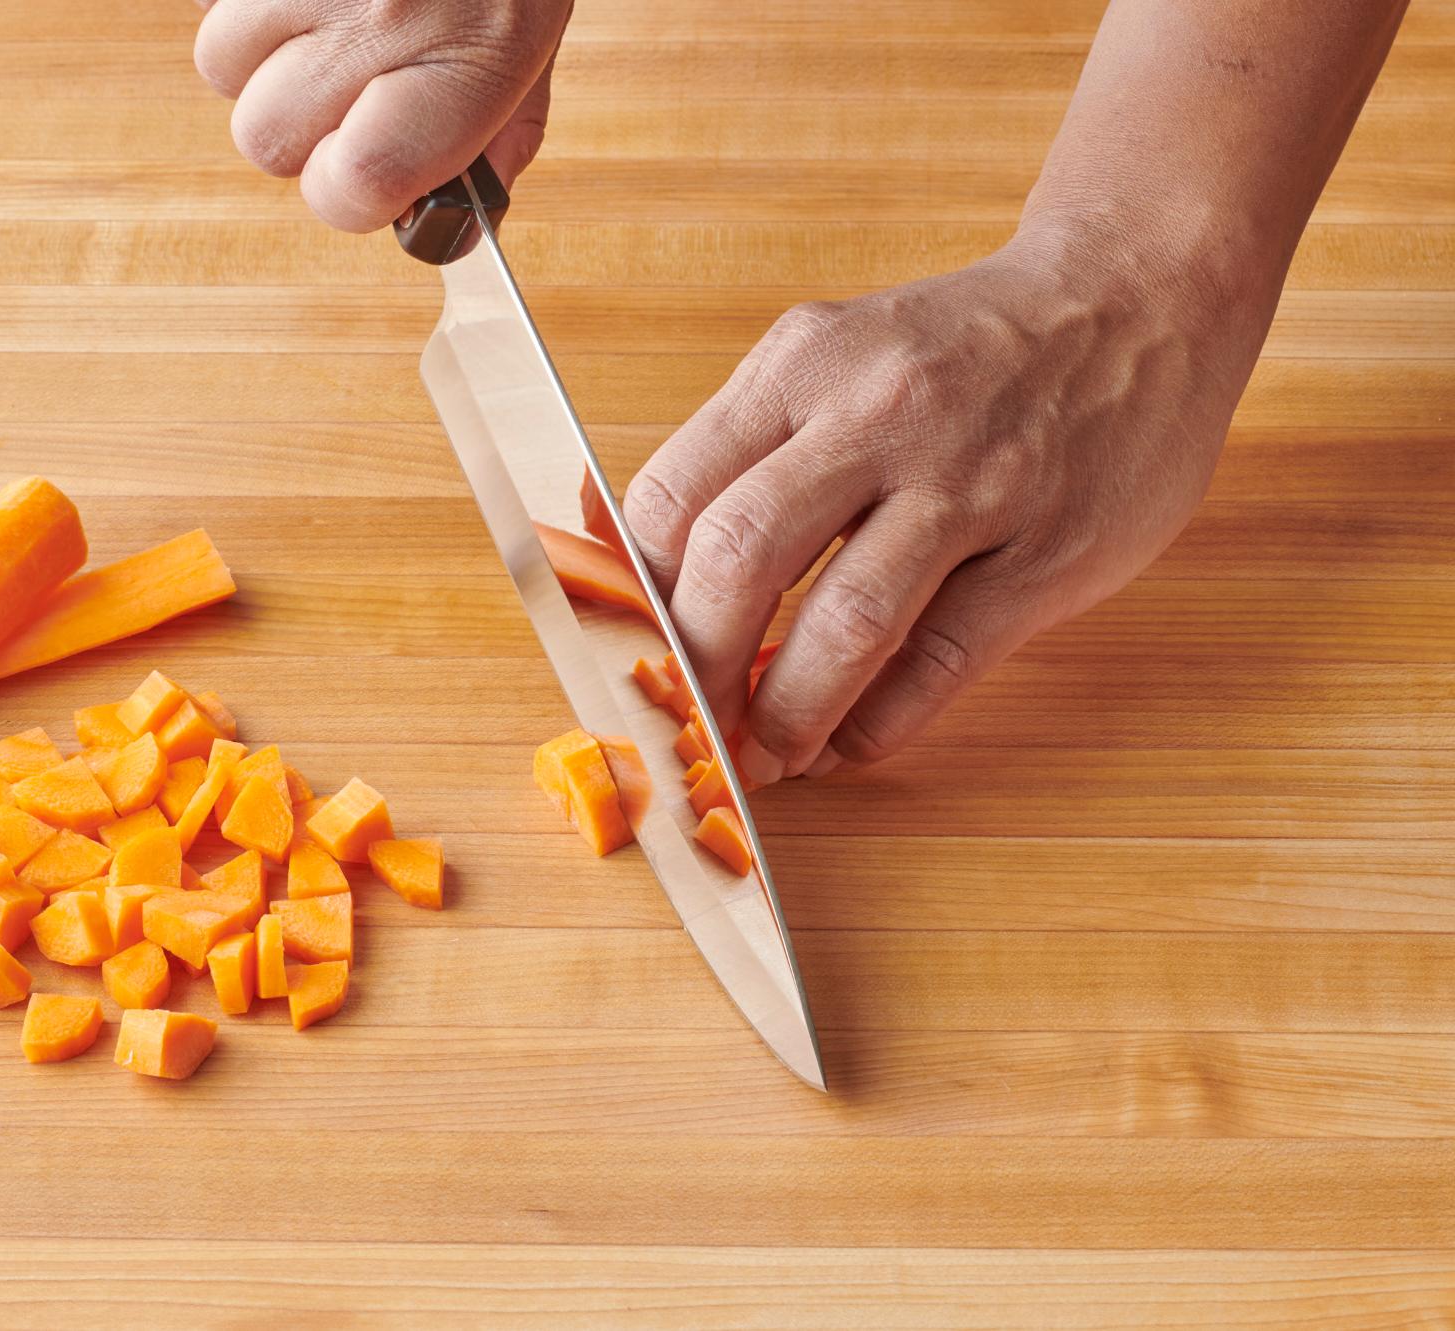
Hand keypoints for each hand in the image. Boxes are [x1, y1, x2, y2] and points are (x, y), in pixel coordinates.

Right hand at [193, 0, 571, 231]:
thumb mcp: (535, 46)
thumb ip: (497, 139)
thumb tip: (446, 222)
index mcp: (470, 58)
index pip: (356, 182)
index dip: (344, 195)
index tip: (358, 175)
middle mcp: (386, 8)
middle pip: (267, 136)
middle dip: (297, 125)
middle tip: (345, 82)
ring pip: (223, 62)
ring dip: (261, 53)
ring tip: (324, 14)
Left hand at [624, 220, 1270, 782]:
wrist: (1137, 297)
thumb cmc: (959, 350)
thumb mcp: (830, 355)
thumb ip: (737, 449)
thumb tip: (618, 550)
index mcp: (804, 366)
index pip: (675, 495)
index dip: (640, 596)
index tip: (635, 650)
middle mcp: (880, 416)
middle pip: (743, 557)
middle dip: (700, 664)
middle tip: (691, 721)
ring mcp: (971, 484)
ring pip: (846, 621)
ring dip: (788, 711)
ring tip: (767, 755)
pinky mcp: (1046, 551)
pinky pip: (943, 659)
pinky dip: (880, 721)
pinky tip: (849, 742)